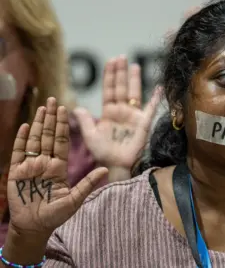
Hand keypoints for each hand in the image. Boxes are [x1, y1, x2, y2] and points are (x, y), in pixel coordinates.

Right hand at [7, 98, 107, 236]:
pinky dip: (22, 139)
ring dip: (38, 124)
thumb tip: (105, 170)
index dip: (63, 126)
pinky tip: (26, 126)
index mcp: (59, 167)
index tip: (66, 109)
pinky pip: (19, 152)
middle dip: (51, 118)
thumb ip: (88, 184)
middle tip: (53, 100)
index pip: (62, 142)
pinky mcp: (17, 172)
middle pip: (48, 136)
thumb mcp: (75, 199)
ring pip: (35, 140)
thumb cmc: (55, 216)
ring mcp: (31, 166)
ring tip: (42, 107)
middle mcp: (45, 163)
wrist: (34, 227)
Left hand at [74, 56, 160, 169]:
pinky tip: (158, 88)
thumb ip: (84, 121)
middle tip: (121, 57)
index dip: (110, 75)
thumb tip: (76, 107)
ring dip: (134, 80)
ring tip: (134, 65)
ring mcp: (133, 115)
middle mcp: (121, 110)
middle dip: (121, 72)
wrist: (116, 165)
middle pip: (121, 87)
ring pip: (134, 93)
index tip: (110, 61)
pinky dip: (155, 98)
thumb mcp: (90, 136)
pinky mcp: (144, 122)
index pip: (109, 89)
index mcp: (108, 111)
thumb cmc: (103, 153)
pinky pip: (151, 108)